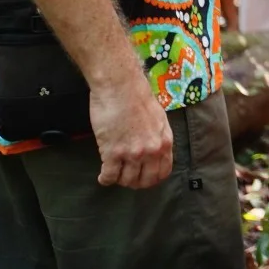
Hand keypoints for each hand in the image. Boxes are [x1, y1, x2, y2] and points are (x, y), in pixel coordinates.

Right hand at [88, 74, 173, 188]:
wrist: (120, 86)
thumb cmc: (137, 97)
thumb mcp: (158, 118)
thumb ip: (157, 137)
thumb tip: (153, 150)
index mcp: (165, 142)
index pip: (163, 172)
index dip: (152, 178)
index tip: (143, 177)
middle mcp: (152, 151)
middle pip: (145, 180)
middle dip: (135, 182)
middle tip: (126, 178)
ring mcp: (132, 153)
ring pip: (126, 180)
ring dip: (119, 180)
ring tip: (114, 174)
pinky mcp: (113, 153)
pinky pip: (109, 176)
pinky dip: (105, 179)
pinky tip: (103, 176)